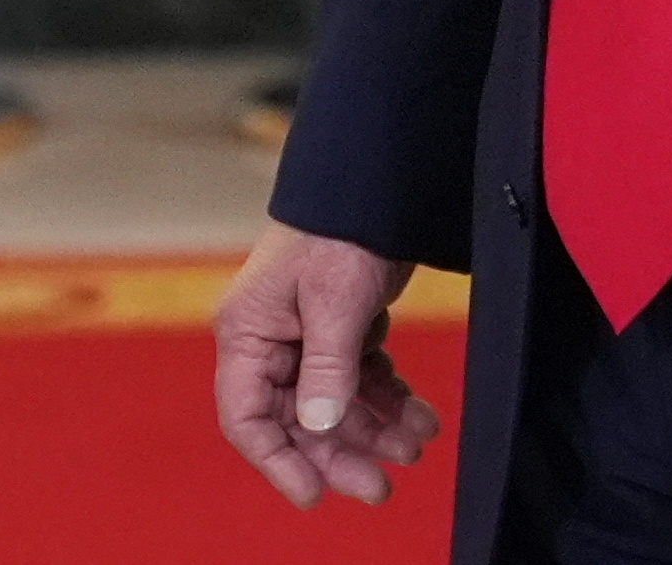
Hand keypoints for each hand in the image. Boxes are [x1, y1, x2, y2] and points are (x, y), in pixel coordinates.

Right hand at [213, 219, 440, 508]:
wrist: (377, 178)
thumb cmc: (341, 229)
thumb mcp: (334, 299)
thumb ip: (327, 366)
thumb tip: (319, 427)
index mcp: (249, 334)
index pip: (249, 418)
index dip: (279, 461)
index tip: (315, 494)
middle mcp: (273, 340)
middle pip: (299, 418)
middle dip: (340, 454)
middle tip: (381, 487)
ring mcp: (309, 335)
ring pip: (336, 402)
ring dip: (374, 427)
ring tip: (416, 446)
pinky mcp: (345, 325)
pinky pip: (362, 376)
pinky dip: (390, 398)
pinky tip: (421, 416)